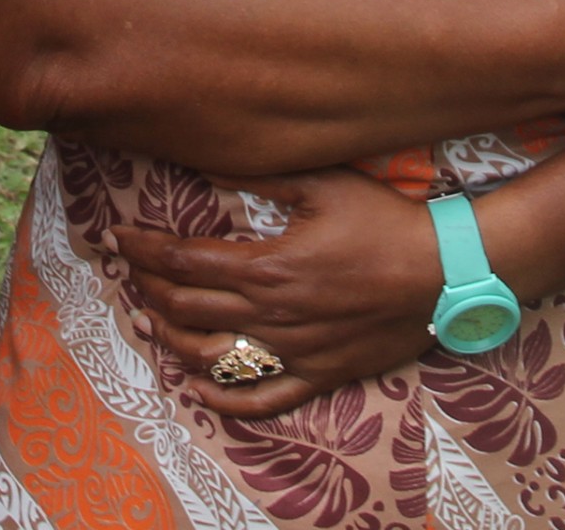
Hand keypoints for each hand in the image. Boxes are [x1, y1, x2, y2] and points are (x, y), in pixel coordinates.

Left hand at [110, 167, 438, 416]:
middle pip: (186, 309)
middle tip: (126, 271)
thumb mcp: (322, 185)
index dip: (143, 250)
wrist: (447, 273)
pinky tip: (199, 388)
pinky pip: (263, 398)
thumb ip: (260, 177)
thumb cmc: (385, 222)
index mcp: (266, 268)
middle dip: (146, 288)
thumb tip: (207, 165)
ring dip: (169, 340)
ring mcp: (293, 352)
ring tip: (143, 322)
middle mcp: (270, 316)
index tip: (117, 238)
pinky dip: (224, 398)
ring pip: (211, 357)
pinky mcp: (319, 375)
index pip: (183, 262)